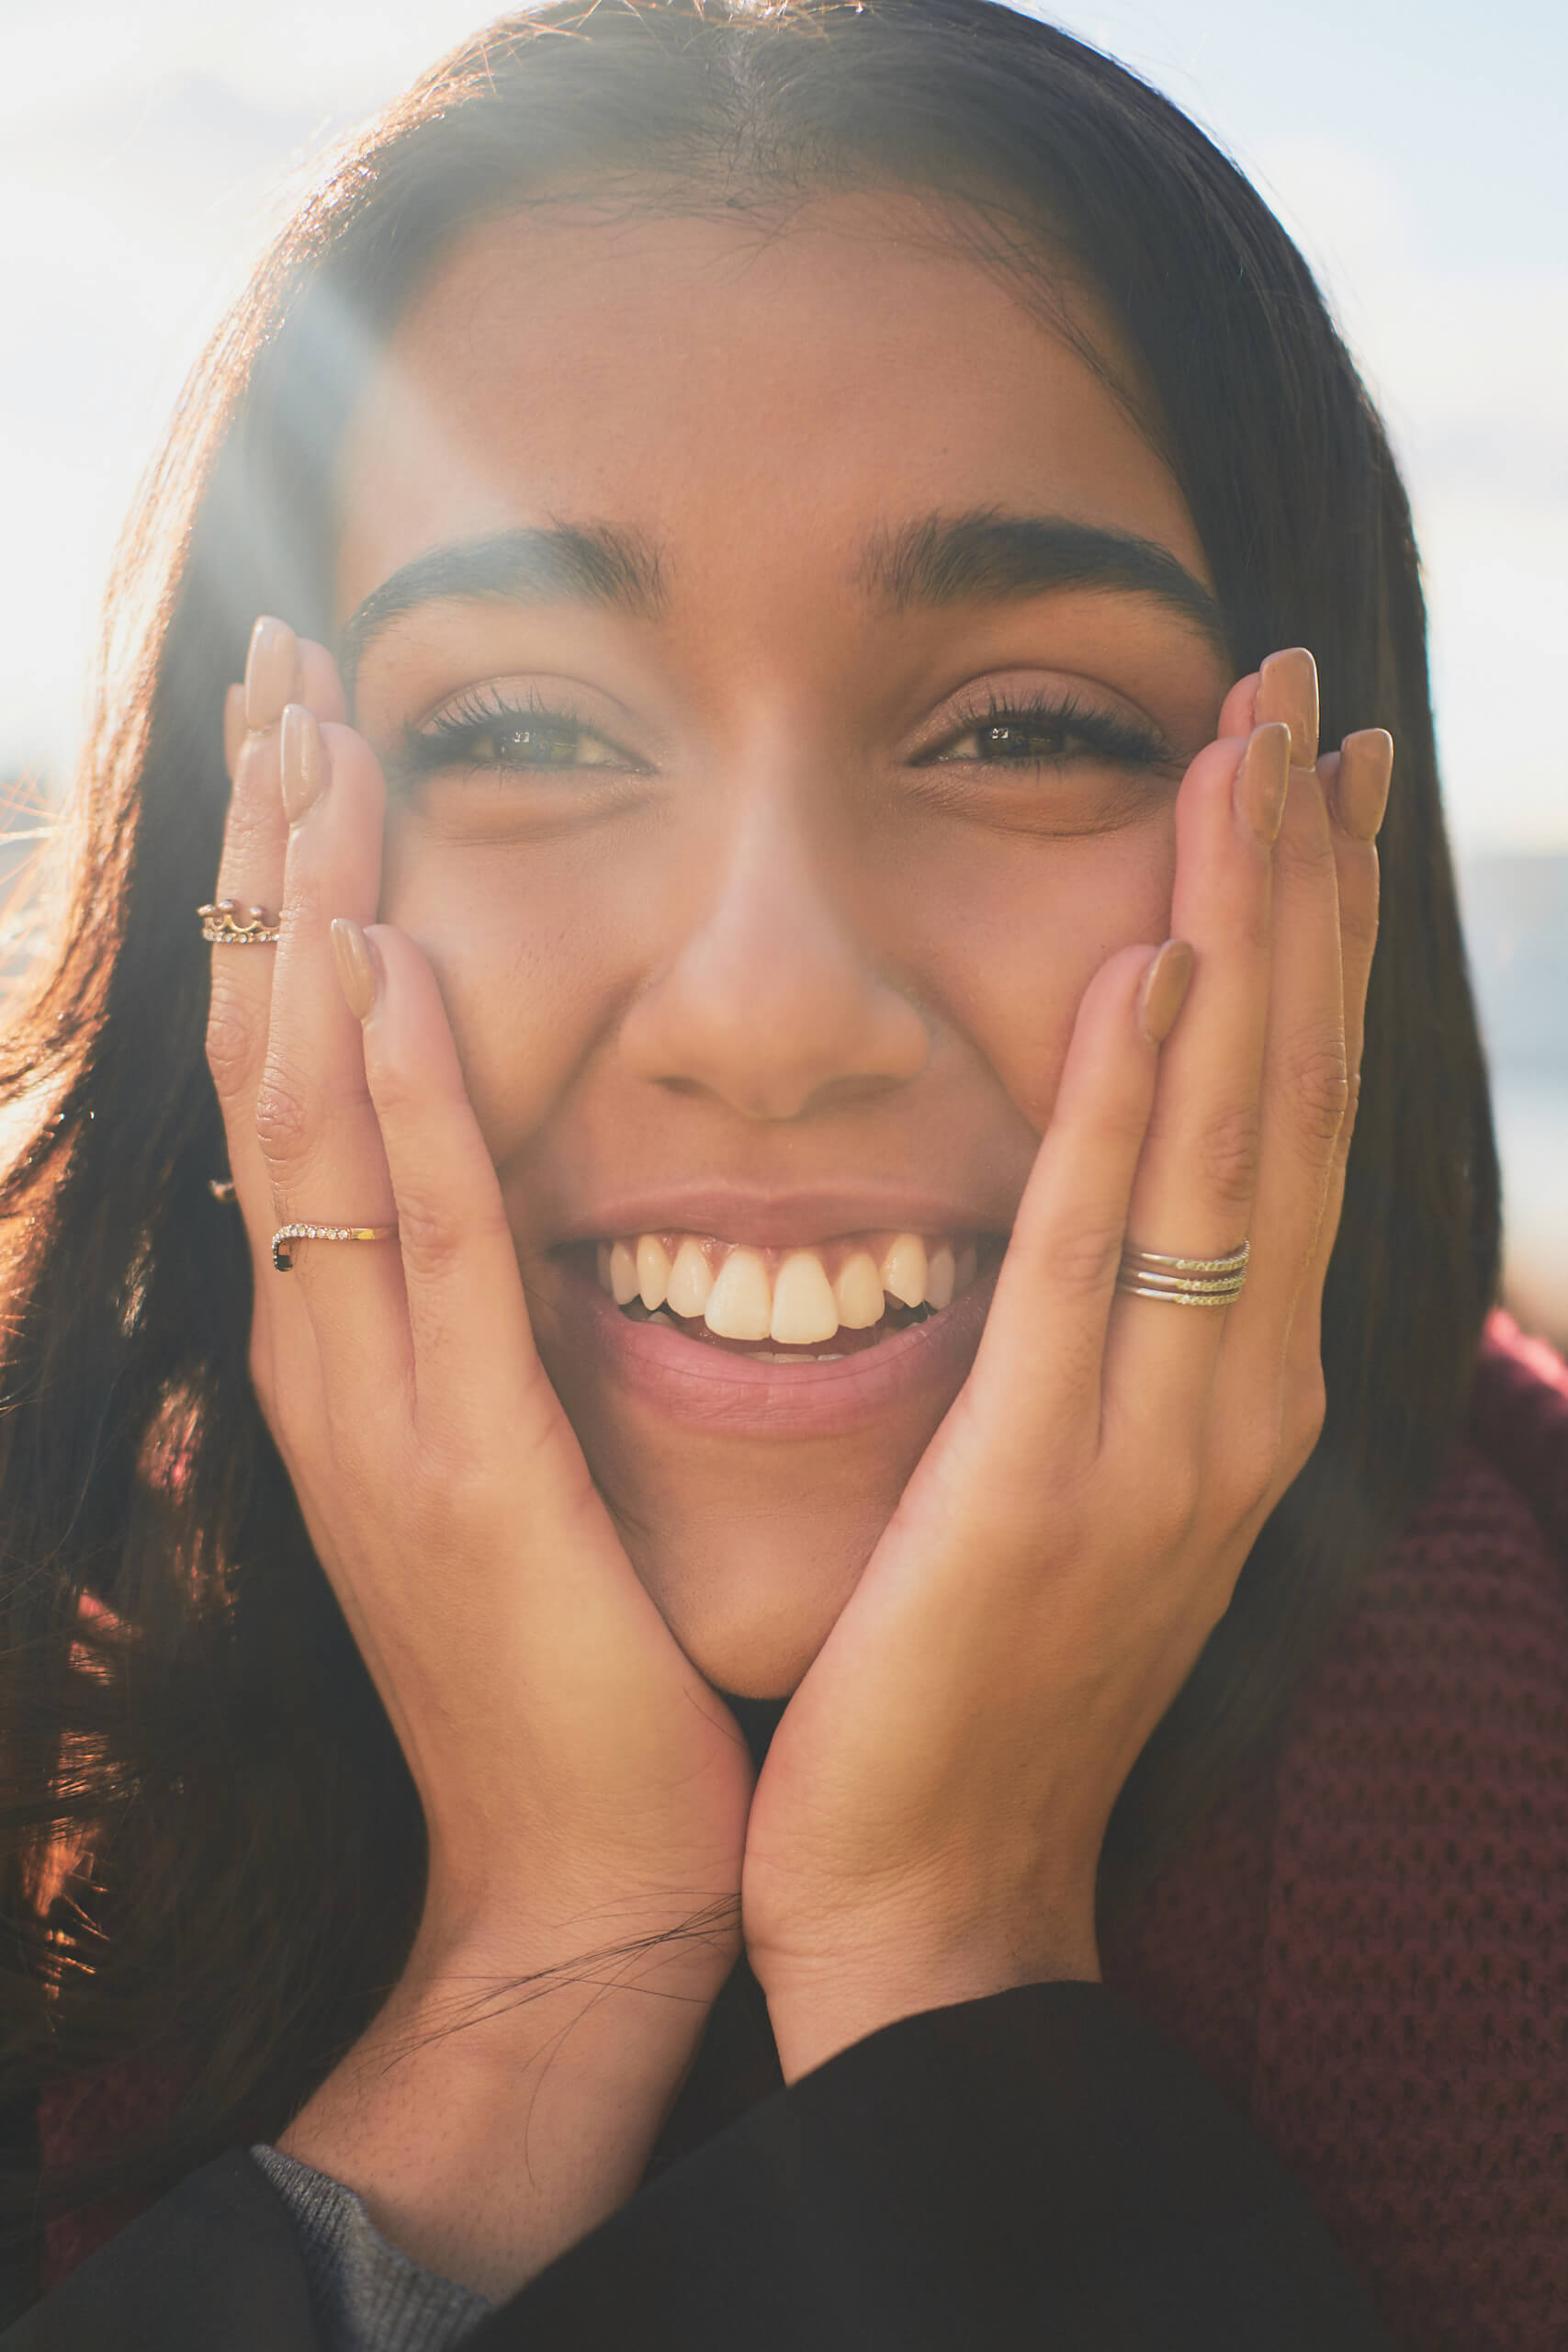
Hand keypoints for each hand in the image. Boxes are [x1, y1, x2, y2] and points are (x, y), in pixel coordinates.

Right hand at [205, 617, 751, 2289]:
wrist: (578, 1879)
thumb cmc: (565, 1666)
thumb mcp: (500, 1462)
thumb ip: (463, 1325)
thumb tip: (436, 1200)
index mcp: (351, 1337)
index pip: (305, 1068)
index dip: (299, 894)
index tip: (318, 737)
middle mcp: (327, 1343)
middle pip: (276, 1050)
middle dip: (279, 856)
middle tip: (282, 671)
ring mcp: (367, 1401)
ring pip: (314, 1116)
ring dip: (308, 919)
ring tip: (309, 744)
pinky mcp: (455, 1464)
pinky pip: (421, 1253)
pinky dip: (390, 1106)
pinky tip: (381, 972)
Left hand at [740, 649, 1391, 2079]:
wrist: (938, 1893)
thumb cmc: (982, 1686)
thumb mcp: (1072, 1483)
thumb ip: (1104, 1338)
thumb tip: (1102, 1196)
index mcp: (1237, 1383)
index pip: (1285, 1115)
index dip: (1312, 939)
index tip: (1316, 779)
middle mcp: (1240, 1388)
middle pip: (1290, 1089)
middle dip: (1305, 884)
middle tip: (1310, 696)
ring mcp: (1170, 1433)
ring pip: (1225, 1137)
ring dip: (1246, 935)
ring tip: (1254, 759)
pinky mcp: (1058, 1475)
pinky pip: (1101, 1255)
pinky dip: (1134, 1105)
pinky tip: (1150, 967)